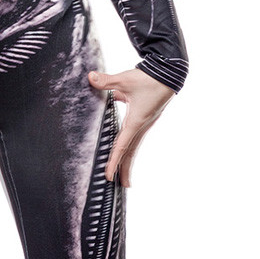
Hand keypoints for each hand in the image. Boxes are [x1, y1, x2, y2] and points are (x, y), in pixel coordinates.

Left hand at [88, 69, 174, 187]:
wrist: (169, 72)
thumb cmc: (148, 77)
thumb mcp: (125, 79)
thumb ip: (106, 81)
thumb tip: (90, 77)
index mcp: (135, 121)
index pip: (122, 146)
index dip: (113, 161)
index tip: (108, 175)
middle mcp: (141, 126)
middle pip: (130, 152)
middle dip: (124, 169)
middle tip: (120, 186)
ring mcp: (145, 123)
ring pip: (134, 145)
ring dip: (128, 160)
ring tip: (124, 175)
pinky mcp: (146, 118)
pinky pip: (136, 137)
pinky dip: (130, 147)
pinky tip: (125, 149)